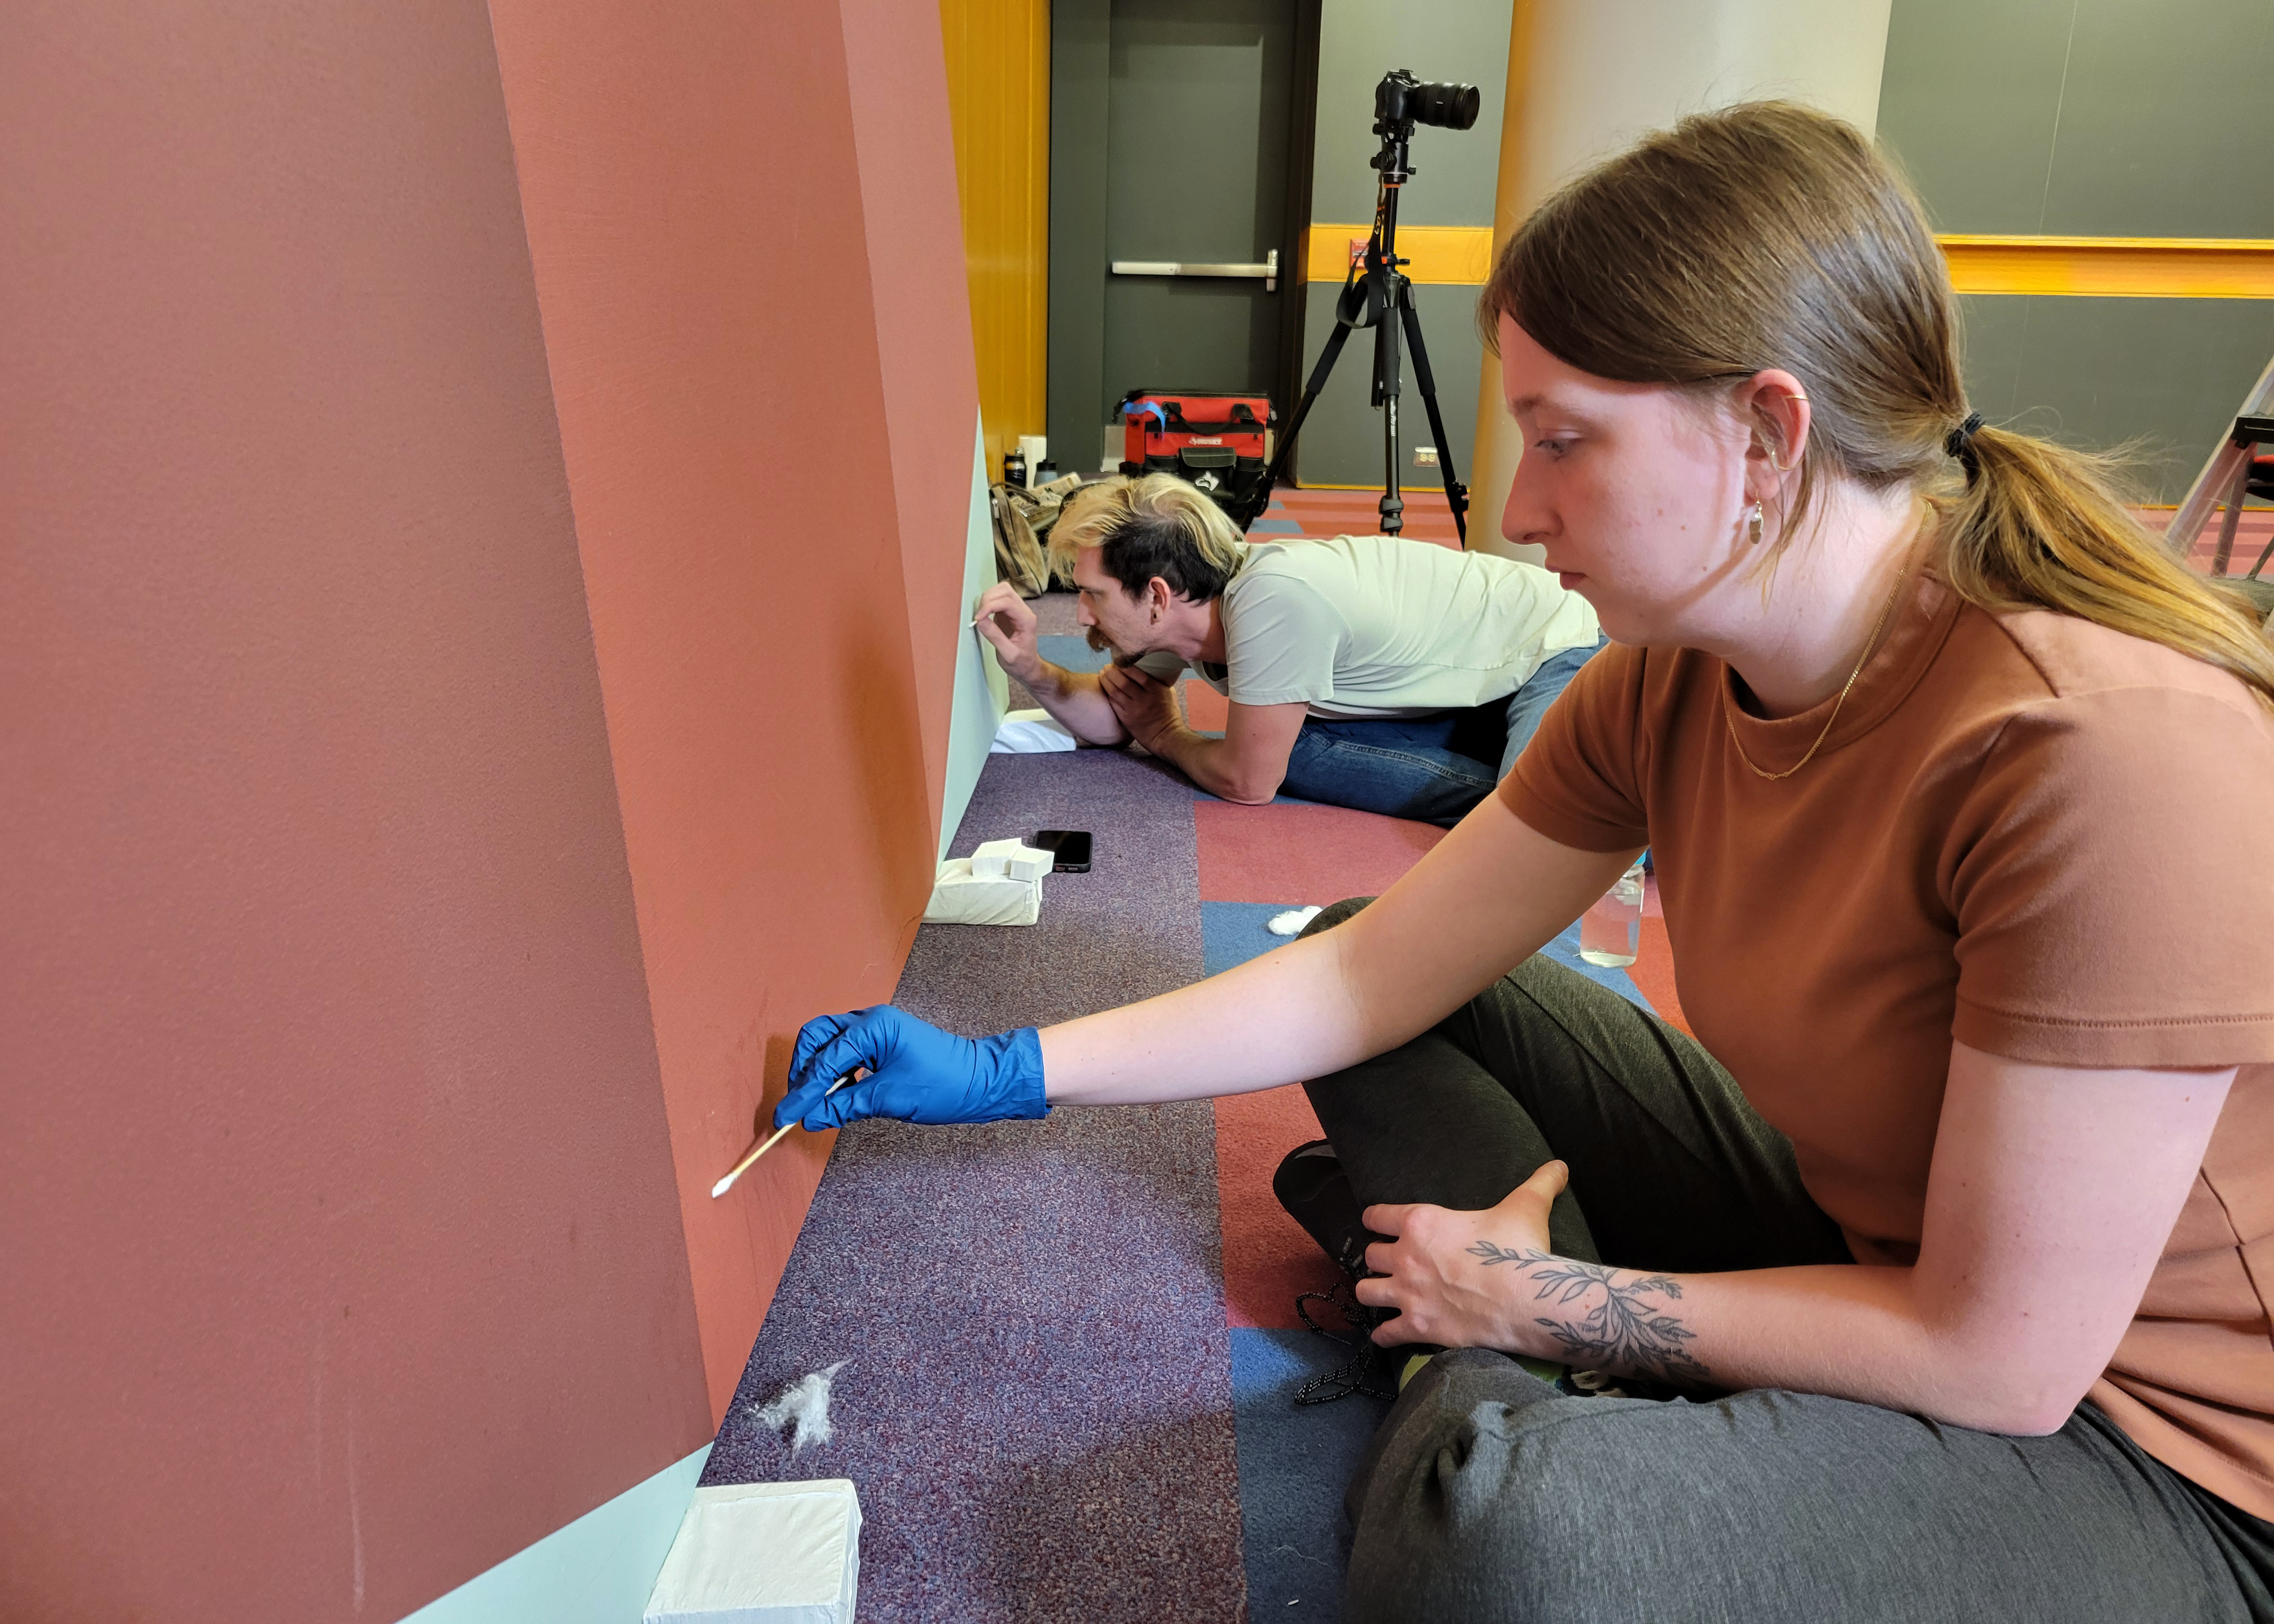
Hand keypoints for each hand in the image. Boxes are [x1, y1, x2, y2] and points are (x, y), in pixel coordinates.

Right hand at [774, 1005, 1047, 1129]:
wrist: (982, 1082)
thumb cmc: (944, 1084)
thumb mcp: (889, 1099)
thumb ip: (844, 1106)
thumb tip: (810, 1118)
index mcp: (873, 1026)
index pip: (824, 1060)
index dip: (802, 1093)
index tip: (785, 1117)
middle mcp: (871, 1020)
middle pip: (817, 1037)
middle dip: (802, 1070)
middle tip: (797, 1103)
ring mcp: (877, 1028)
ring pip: (829, 1043)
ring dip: (817, 1071)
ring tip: (812, 1102)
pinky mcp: (882, 1042)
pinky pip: (847, 1052)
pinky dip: (834, 1071)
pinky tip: (833, 1094)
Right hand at [973, 582, 1041, 680]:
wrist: (1028, 667)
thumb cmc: (1022, 663)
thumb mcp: (1008, 655)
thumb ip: (995, 637)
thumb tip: (980, 620)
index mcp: (1027, 620)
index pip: (1007, 602)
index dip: (989, 607)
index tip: (978, 619)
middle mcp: (1024, 611)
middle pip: (1005, 590)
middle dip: (988, 599)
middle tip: (979, 616)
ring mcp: (1017, 610)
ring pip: (1002, 590)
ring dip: (988, 598)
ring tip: (981, 615)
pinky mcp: (1009, 612)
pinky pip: (998, 598)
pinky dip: (988, 602)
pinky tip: (984, 614)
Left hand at [1097, 661, 1180, 748]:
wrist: (1166, 737)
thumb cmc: (1169, 714)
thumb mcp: (1169, 693)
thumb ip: (1157, 682)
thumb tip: (1146, 669)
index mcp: (1156, 690)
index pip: (1137, 674)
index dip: (1125, 666)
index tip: (1119, 661)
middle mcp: (1143, 699)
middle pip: (1123, 682)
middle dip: (1112, 672)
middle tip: (1107, 667)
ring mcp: (1133, 710)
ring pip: (1115, 692)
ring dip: (1106, 682)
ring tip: (1102, 675)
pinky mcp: (1126, 719)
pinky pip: (1114, 704)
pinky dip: (1109, 695)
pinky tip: (1106, 689)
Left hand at [1354, 1161, 1565, 1348]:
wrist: (1526, 1300)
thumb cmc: (1520, 1249)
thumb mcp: (1528, 1205)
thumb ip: (1540, 1182)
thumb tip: (1560, 1166)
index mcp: (1421, 1223)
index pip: (1377, 1216)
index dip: (1376, 1220)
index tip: (1377, 1224)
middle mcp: (1406, 1257)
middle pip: (1371, 1256)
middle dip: (1380, 1258)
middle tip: (1393, 1263)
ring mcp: (1408, 1294)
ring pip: (1366, 1292)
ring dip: (1374, 1292)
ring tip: (1384, 1294)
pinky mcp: (1417, 1327)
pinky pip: (1385, 1334)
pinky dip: (1384, 1335)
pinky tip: (1387, 1335)